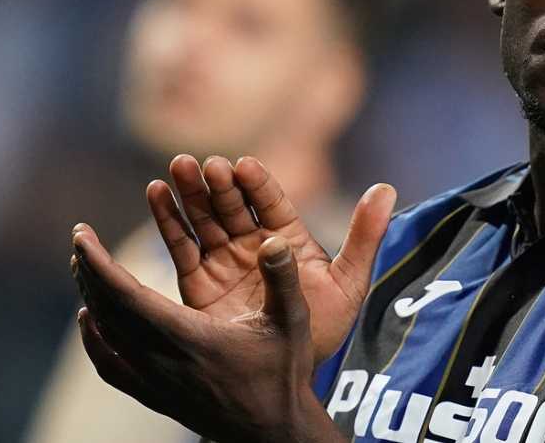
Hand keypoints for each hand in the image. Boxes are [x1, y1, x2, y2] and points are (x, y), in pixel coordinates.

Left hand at [71, 225, 345, 442]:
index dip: (99, 264)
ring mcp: (154, 382)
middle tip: (81, 239)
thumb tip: (274, 240)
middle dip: (89, 271)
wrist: (273, 430)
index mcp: (190, 337)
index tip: (81, 236)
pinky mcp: (155, 396)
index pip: (127, 296)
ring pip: (106, 336)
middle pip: (108, 312)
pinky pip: (110, 367)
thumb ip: (283, 278)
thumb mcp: (292, 321)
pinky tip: (88, 320)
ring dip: (90, 297)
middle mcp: (163, 361)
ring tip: (84, 267)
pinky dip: (92, 340)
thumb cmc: (283, 374)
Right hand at [148, 155, 394, 363]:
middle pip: (234, 204)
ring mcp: (225, 261)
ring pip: (205, 219)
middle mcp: (254, 244)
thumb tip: (387, 188)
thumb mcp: (349, 282)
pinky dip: (168, 219)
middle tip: (207, 165)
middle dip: (220, 184)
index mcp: (289, 239)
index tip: (244, 166)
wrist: (287, 378)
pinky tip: (157, 192)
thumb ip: (365, 236)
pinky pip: (182, 246)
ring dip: (191, 192)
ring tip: (178, 168)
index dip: (257, 183)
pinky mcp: (198, 282)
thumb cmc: (323, 329)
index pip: (271, 202)